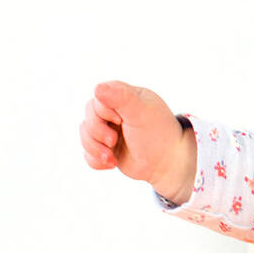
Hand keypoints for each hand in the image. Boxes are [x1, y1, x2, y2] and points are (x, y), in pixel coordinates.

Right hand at [80, 81, 192, 200]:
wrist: (168, 164)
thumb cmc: (159, 134)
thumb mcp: (142, 112)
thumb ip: (121, 97)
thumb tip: (97, 88)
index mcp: (125, 97)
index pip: (98, 99)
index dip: (103, 112)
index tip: (121, 120)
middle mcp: (115, 112)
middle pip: (88, 117)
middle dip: (97, 132)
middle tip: (114, 141)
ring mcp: (110, 131)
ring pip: (85, 135)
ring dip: (95, 149)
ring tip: (111, 158)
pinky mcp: (107, 149)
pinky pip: (88, 153)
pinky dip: (96, 160)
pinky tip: (112, 163)